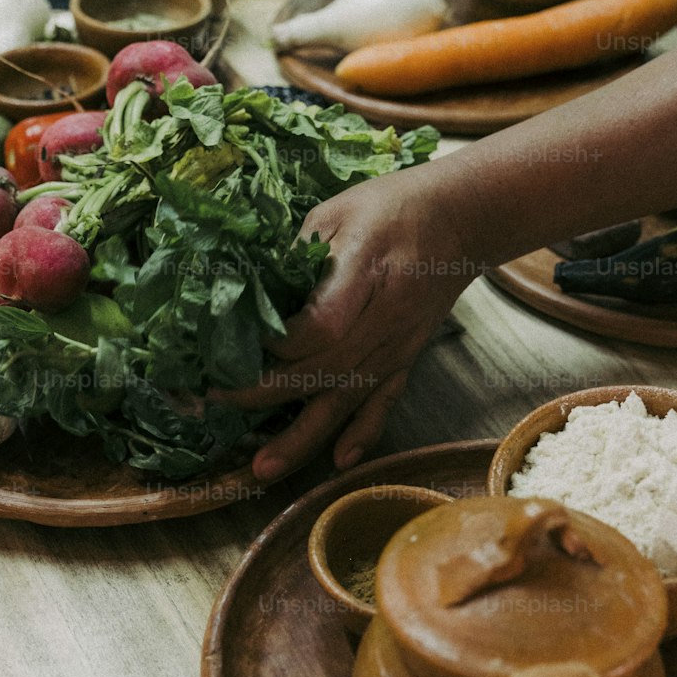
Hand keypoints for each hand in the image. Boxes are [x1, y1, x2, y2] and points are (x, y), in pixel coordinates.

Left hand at [216, 167, 473, 481]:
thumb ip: (297, 253)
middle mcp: (386, 317)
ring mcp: (399, 344)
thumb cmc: (390, 206)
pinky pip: (385, 401)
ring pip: (347, 397)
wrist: (461, 217)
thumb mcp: (336, 211)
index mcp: (367, 271)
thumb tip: (247, 293)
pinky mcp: (407, 356)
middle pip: (324, 368)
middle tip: (216, 403)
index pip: (321, 324)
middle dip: (266, 393)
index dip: (278, 345)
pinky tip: (339, 462)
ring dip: (303, 437)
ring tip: (263, 469)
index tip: (235, 346)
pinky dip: (363, 434)